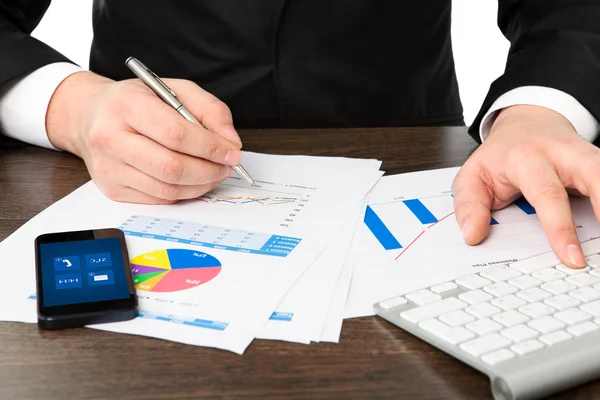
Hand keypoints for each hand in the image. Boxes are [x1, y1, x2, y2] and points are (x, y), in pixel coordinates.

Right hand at [46, 71, 242, 203]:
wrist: (90, 115)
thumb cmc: (137, 101)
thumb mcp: (175, 90)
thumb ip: (209, 109)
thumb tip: (230, 141)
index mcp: (127, 104)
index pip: (176, 134)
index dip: (210, 147)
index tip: (232, 152)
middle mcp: (110, 137)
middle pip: (172, 167)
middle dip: (209, 170)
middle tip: (226, 166)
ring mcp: (108, 167)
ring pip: (167, 189)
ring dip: (200, 185)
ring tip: (214, 173)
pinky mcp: (111, 189)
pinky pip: (158, 199)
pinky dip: (184, 193)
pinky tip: (193, 180)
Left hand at [452, 105, 599, 268]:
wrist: (524, 124)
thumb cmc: (500, 156)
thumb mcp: (472, 177)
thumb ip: (469, 206)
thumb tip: (472, 235)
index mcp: (525, 158)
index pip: (547, 195)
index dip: (561, 228)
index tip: (571, 257)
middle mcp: (561, 153)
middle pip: (595, 176)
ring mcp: (585, 155)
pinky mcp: (598, 162)